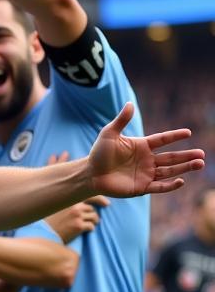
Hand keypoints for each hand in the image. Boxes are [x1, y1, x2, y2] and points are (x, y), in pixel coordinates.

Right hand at [45, 152, 109, 241]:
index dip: (99, 198)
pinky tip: (85, 230)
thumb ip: (62, 194)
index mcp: (67, 196)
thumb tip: (69, 186)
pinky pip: (91, 226)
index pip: (89, 193)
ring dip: (93, 221)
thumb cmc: (46, 218)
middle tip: (101, 213)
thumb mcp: (51, 203)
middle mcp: (73, 204)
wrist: (41, 234)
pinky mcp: (78, 226)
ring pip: (94, 217)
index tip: (106, 203)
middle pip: (92, 207)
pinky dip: (89, 229)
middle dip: (95, 212)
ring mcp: (76, 215)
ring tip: (88, 225)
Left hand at [88, 103, 203, 196]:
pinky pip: (159, 187)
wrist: (89, 174)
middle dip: (186, 156)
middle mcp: (147, 160)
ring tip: (199, 164)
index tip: (188, 132)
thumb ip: (121, 120)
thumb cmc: (98, 153)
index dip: (175, 136)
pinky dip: (170, 185)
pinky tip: (181, 181)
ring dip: (184, 168)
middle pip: (171, 157)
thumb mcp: (109, 134)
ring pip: (170, 171)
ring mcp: (146, 174)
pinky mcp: (141, 187)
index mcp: (142, 146)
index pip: (162, 140)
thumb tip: (130, 103)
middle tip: (202, 154)